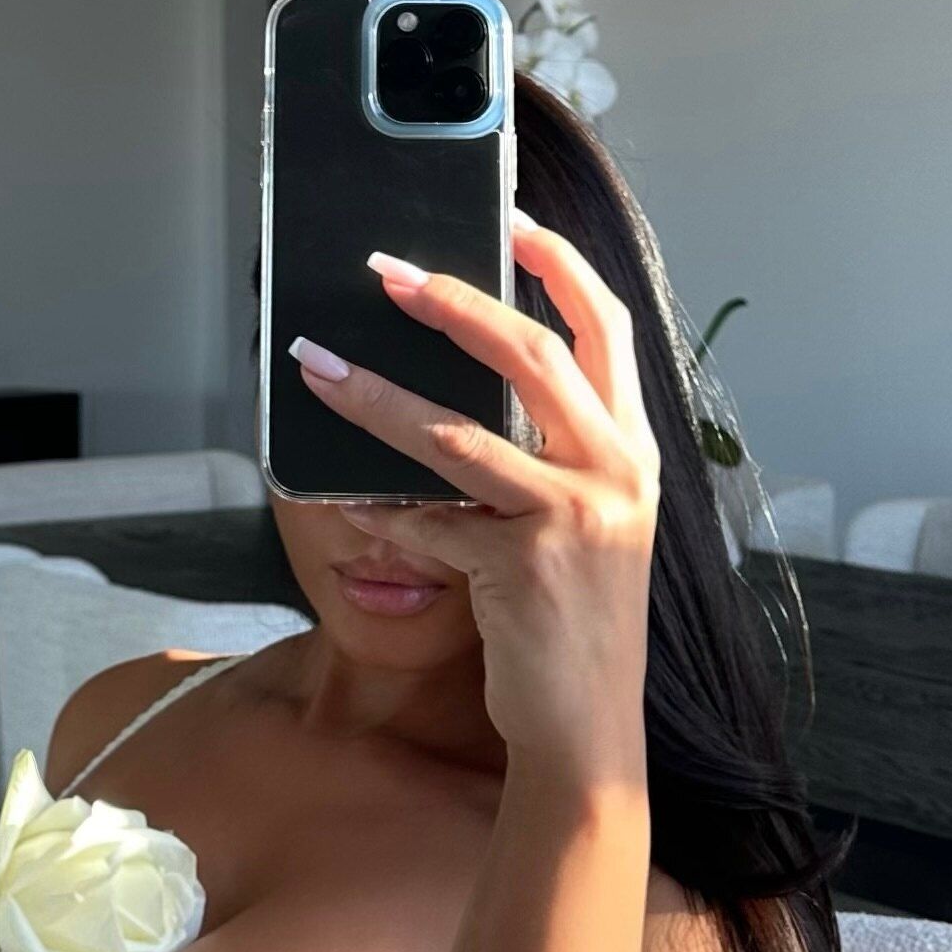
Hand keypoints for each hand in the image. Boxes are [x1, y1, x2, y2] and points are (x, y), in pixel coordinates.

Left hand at [289, 215, 660, 784]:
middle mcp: (614, 473)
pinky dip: (375, 508)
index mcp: (634, 452)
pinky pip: (427, 520)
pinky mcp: (522, 566)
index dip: (559, 267)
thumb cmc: (576, 627)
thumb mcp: (586, 531)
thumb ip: (549, 463)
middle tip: (384, 271)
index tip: (509, 221)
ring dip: (375, 396)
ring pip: (456, 432)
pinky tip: (336, 498)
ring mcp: (573, 518)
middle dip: (451, 301)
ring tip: (317, 367)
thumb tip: (459, 404)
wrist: (589, 730)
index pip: (605, 330)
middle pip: (530, 354)